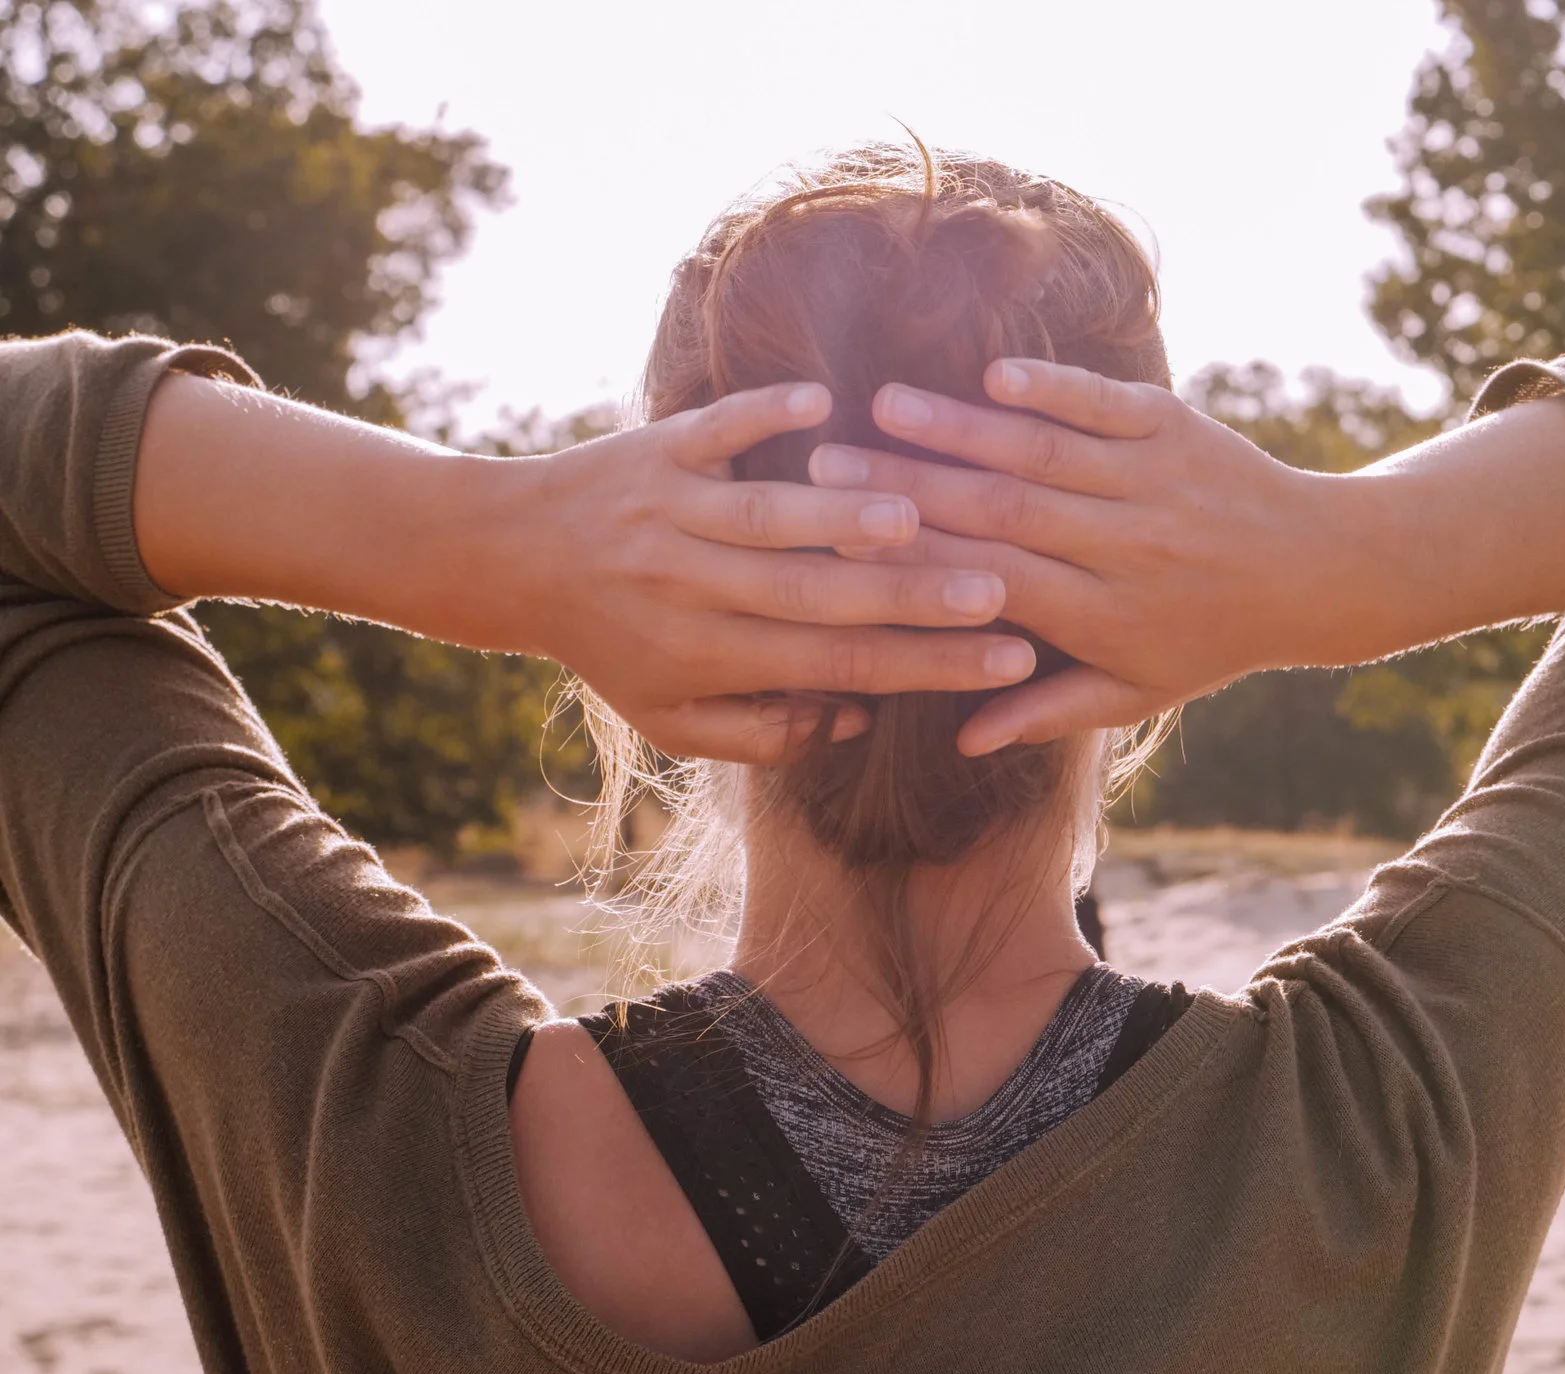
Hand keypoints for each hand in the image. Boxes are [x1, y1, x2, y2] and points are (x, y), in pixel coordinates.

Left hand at [134, 374, 1039, 765]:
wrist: (505, 559)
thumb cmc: (611, 643)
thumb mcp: (673, 716)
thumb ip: (765, 732)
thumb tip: (857, 716)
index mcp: (710, 658)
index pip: (840, 666)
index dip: (928, 667)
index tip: (1010, 661)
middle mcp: (693, 589)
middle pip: (820, 596)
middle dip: (915, 596)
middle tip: (1001, 591)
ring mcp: (673, 513)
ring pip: (771, 517)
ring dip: (847, 515)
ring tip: (923, 512)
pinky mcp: (654, 449)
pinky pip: (713, 429)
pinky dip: (763, 413)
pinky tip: (824, 401)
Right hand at [802, 363, 1376, 754]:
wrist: (1317, 573)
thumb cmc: (1211, 639)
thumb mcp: (1137, 691)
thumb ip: (1047, 711)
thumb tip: (962, 742)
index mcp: (1101, 617)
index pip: (989, 583)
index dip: (914, 561)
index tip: (839, 542)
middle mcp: (1123, 548)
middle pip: (1001, 512)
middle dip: (909, 486)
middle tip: (826, 461)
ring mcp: (1152, 483)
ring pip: (1043, 452)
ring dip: (960, 427)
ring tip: (884, 404)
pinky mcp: (1177, 428)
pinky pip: (1106, 405)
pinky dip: (1054, 388)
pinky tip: (994, 375)